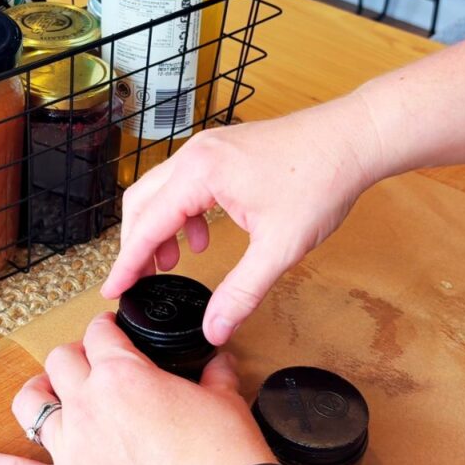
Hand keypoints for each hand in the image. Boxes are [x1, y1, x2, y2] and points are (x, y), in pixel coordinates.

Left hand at [0, 312, 275, 464]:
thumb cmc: (224, 462)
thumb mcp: (226, 405)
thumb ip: (213, 374)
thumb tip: (217, 359)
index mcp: (125, 377)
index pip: (101, 333)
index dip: (108, 329)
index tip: (114, 333)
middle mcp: (90, 406)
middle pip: (63, 359)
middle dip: (78, 357)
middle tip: (96, 365)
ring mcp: (72, 448)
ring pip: (33, 401)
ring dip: (41, 392)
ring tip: (49, 391)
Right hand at [101, 98, 384, 344]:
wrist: (352, 137)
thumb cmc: (321, 180)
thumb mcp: (280, 247)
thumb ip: (242, 291)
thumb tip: (215, 327)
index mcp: (200, 174)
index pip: (147, 224)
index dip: (127, 263)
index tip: (111, 290)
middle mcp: (195, 155)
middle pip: (142, 204)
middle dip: (139, 246)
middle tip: (141, 283)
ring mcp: (207, 149)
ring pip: (160, 192)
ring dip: (160, 230)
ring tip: (174, 264)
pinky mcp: (221, 152)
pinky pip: (183, 184)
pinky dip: (182, 215)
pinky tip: (203, 237)